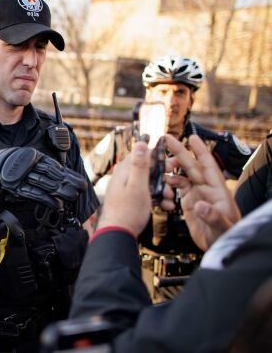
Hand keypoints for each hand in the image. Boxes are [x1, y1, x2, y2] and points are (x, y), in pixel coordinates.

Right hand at [0, 147, 86, 208]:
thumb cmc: (2, 169)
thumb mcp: (22, 165)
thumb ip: (36, 169)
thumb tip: (56, 177)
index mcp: (31, 156)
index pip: (53, 167)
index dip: (68, 175)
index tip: (80, 182)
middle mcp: (27, 164)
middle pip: (52, 174)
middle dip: (68, 182)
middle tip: (82, 189)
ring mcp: (20, 174)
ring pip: (45, 183)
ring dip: (60, 191)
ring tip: (73, 197)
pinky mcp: (13, 186)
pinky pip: (33, 193)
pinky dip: (46, 199)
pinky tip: (57, 205)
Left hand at [97, 141, 170, 235]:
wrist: (117, 233)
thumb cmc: (127, 211)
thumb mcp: (137, 185)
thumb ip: (139, 165)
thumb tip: (140, 142)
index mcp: (124, 170)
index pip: (142, 154)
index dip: (158, 156)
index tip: (171, 162)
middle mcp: (124, 177)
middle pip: (148, 169)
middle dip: (163, 174)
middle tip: (175, 180)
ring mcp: (127, 188)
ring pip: (149, 182)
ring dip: (162, 188)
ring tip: (169, 198)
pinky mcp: (131, 199)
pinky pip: (147, 193)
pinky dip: (157, 198)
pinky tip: (167, 206)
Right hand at [164, 134, 239, 250]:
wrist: (220, 247)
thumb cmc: (226, 236)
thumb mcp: (221, 227)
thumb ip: (212, 216)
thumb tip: (200, 205)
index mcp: (217, 190)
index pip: (208, 166)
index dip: (200, 151)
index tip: (191, 137)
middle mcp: (206, 189)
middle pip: (191, 166)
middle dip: (179, 152)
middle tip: (166, 138)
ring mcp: (197, 194)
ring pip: (182, 176)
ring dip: (170, 170)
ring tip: (158, 166)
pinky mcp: (189, 202)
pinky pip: (177, 189)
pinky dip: (168, 185)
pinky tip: (161, 185)